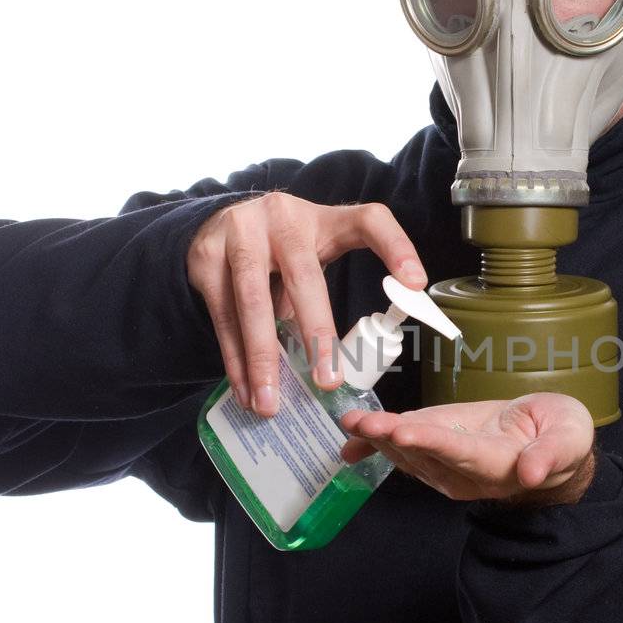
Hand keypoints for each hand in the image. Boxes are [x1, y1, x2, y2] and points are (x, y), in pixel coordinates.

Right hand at [187, 194, 426, 415]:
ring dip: (263, 360)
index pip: (370, 221)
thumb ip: (332, 289)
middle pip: (305, 277)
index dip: (397, 248)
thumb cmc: (284, 248)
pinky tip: (246, 390)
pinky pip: (222, 317)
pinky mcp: (205, 257)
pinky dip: (234, 359)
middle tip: (328, 381)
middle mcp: (283, 217)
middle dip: (316, 334)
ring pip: (253, 302)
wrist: (219, 222)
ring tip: (272, 404)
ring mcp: (239, 233)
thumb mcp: (317, 250)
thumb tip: (357, 359)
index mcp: (324, 218)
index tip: (417, 284)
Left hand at [339, 392, 597, 505]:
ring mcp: (447, 464)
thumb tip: (533, 472)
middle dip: (392, 438)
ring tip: (352, 421)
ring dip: (378, 437)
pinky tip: (350, 442)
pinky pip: (403, 450)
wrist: (551, 445)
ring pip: (408, 451)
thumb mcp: (569, 438)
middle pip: (425, 454)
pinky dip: (374, 446)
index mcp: (498, 464)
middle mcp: (465, 472)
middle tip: (363, 423)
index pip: (461, 453)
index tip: (404, 432)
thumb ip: (552, 454)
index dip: (432, 442)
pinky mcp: (437, 450)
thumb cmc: (563, 435)